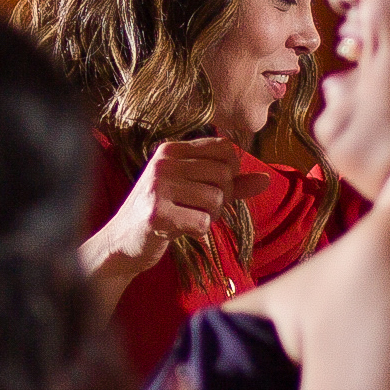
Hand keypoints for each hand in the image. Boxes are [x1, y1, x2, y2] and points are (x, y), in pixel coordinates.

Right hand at [91, 138, 264, 273]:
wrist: (123, 241)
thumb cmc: (164, 213)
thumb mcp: (194, 191)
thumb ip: (230, 184)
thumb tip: (266, 179)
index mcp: (172, 150)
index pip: (225, 148)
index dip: (231, 171)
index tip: (215, 187)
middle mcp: (164, 163)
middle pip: (224, 174)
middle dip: (222, 198)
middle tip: (201, 209)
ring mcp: (157, 187)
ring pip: (215, 199)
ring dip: (210, 216)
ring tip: (189, 218)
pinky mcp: (156, 214)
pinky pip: (202, 222)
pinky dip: (198, 232)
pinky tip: (180, 230)